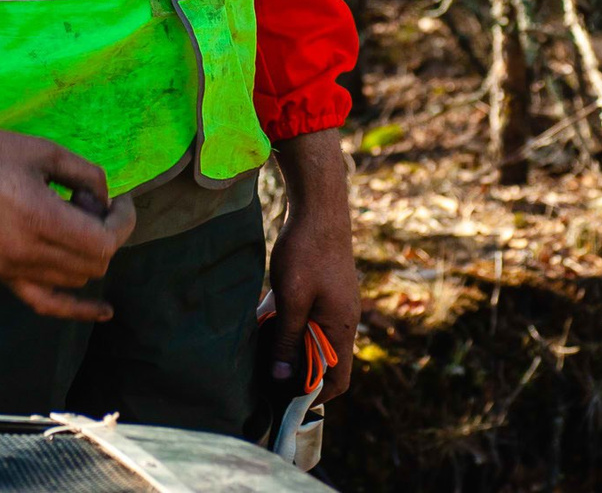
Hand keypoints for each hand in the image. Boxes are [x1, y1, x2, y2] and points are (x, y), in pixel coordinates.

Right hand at [0, 101, 137, 320]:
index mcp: (39, 219)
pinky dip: (77, 308)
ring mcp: (13, 270)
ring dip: (90, 254)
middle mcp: (27, 253)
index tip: (121, 200)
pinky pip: (46, 303)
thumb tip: (106, 200)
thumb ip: (87, 175)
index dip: (122, 222)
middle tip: (93, 203)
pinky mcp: (2, 276)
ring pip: (77, 280)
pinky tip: (103, 311)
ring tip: (74, 221)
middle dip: (108, 234)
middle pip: (94, 263)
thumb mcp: (47, 151)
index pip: (103, 242)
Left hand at [265, 128, 358, 399]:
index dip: (314, 394)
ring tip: (259, 348)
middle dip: (295, 371)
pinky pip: (307, 317)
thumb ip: (287, 339)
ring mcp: (334, 303)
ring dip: (288, 345)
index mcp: (342, 327)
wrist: (319, 205)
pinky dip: (288, 323)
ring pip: (312, 338)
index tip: (283, 396)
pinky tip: (263, 319)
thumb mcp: (292, 299)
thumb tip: (283, 377)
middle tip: (263, 373)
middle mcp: (343, 319)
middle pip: (323, 361)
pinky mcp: (323, 288)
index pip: (339, 380)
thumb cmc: (307, 251)